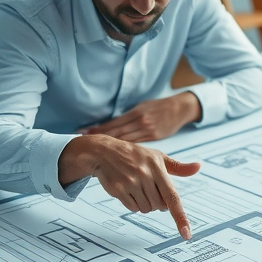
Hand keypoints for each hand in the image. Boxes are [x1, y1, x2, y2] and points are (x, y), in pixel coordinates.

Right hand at [59, 135, 200, 238]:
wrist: (105, 151)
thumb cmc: (135, 155)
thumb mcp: (157, 157)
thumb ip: (178, 167)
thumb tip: (198, 167)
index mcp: (158, 168)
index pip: (173, 197)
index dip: (180, 217)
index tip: (186, 234)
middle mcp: (145, 175)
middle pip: (159, 206)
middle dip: (156, 202)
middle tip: (148, 188)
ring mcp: (131, 183)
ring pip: (146, 209)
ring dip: (144, 203)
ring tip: (136, 187)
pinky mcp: (118, 189)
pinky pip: (132, 208)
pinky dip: (132, 204)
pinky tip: (127, 190)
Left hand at [79, 92, 201, 142]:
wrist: (179, 108)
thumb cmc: (159, 107)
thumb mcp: (142, 107)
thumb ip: (128, 117)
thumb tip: (111, 126)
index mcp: (136, 114)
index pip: (113, 123)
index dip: (98, 129)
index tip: (83, 132)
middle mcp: (140, 123)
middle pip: (116, 133)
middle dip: (99, 137)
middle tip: (82, 141)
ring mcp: (148, 131)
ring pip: (126, 140)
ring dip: (111, 145)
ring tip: (95, 149)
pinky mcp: (155, 138)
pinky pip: (138, 145)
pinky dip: (126, 150)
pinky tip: (117, 154)